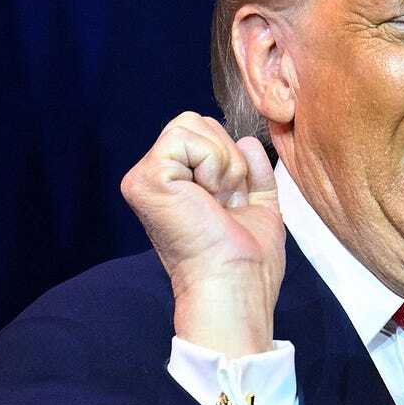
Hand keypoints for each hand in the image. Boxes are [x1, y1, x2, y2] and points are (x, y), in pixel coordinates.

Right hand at [121, 112, 284, 356]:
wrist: (236, 283)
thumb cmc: (248, 261)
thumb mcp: (258, 206)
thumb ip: (253, 173)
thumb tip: (246, 141)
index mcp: (179, 186)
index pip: (205, 133)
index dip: (232, 158)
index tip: (234, 201)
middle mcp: (156, 178)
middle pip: (198, 121)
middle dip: (228, 156)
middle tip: (225, 200)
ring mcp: (146, 178)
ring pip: (191, 123)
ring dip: (223, 161)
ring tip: (217, 199)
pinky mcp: (147, 179)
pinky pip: (186, 138)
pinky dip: (212, 163)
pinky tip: (208, 197)